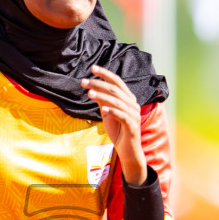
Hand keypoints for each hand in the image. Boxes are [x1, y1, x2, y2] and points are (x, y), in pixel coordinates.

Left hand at [81, 65, 146, 184]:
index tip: (92, 68)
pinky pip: (123, 116)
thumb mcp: (108, 114)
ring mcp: (134, 115)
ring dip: (102, 96)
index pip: (117, 82)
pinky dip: (113, 112)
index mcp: (128, 99)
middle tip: (84, 82)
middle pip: (115, 90)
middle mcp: (133, 104)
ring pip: (118, 102)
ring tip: (89, 94)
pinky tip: (103, 109)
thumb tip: (93, 89)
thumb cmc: (119, 132)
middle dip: (99, 84)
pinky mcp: (133, 126)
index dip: (105, 74)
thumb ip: (103, 102)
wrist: (128, 152)